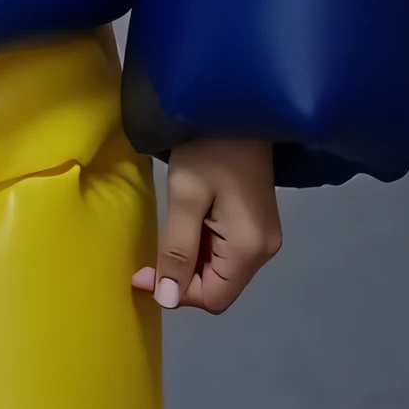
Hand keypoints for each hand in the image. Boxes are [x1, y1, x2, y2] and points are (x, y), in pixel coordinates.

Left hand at [133, 138, 281, 316]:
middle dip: (183, 277)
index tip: (144, 272)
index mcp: (249, 248)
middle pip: (219, 288)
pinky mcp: (259, 224)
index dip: (177, 292)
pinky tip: (189, 224)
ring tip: (169, 233)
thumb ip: (177, 250)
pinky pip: (228, 253)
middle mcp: (264, 250)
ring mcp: (265, 237)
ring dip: (192, 262)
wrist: (237, 108)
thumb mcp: (185, 196)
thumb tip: (168, 300)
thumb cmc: (208, 147)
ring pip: (222, 272)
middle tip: (151, 253)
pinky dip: (204, 248)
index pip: (212, 298)